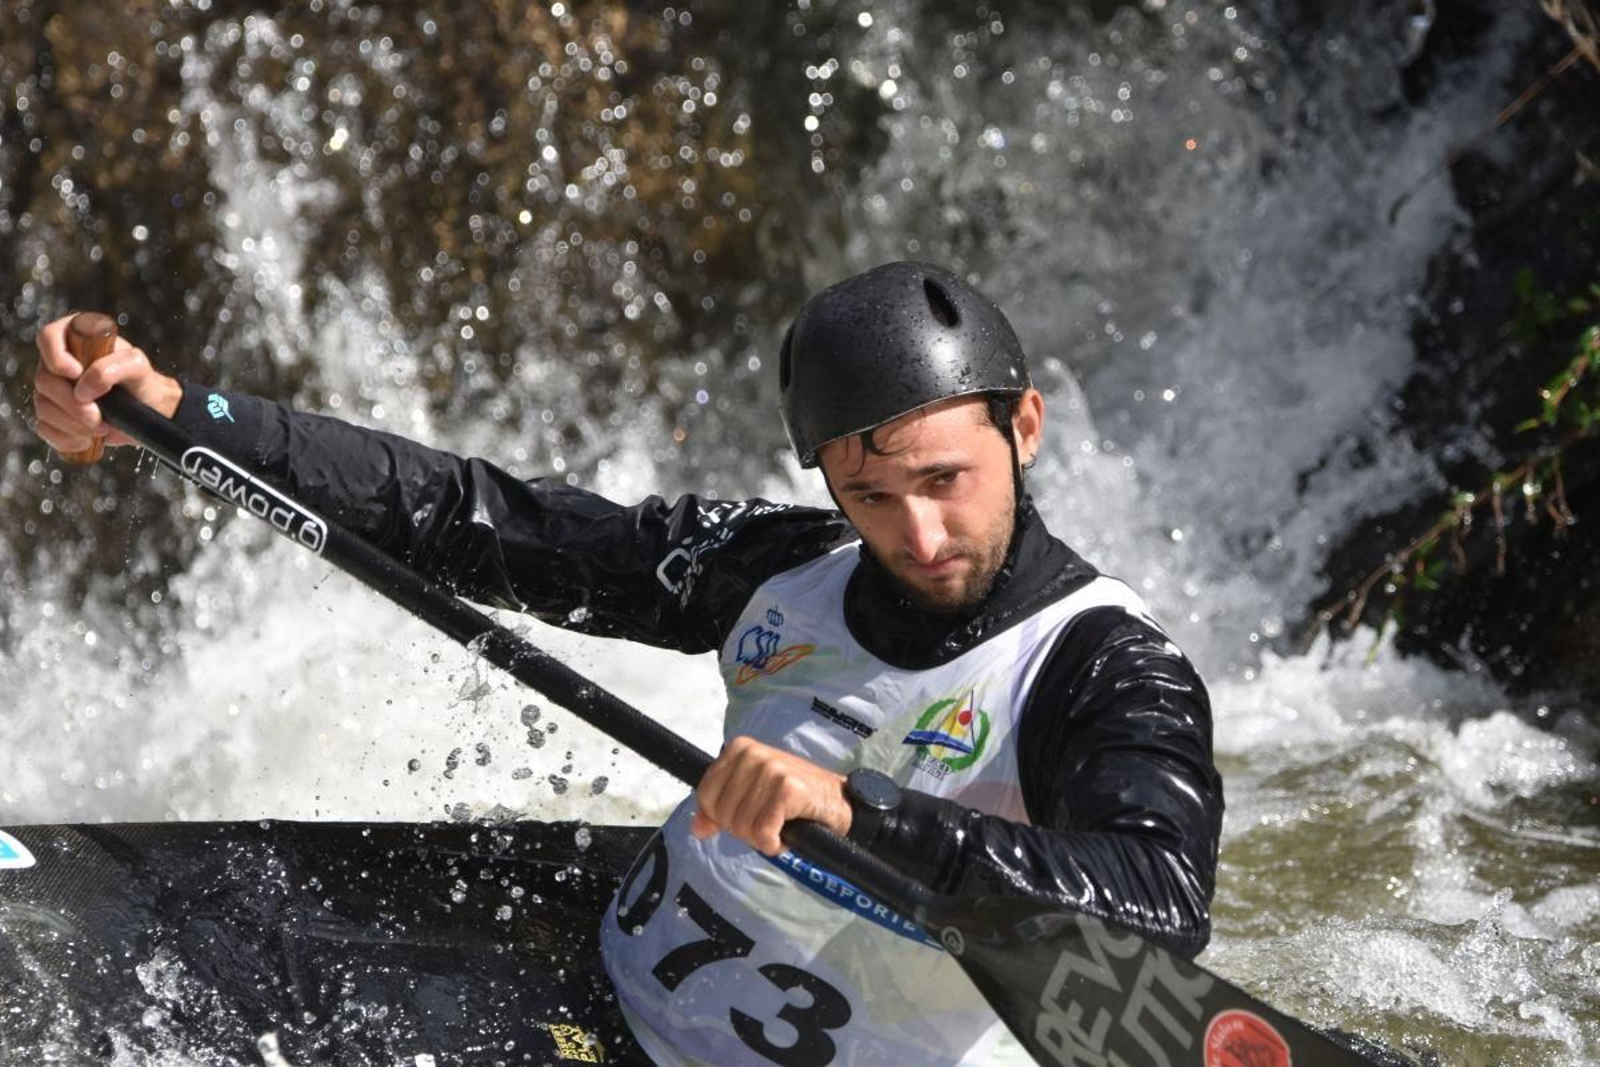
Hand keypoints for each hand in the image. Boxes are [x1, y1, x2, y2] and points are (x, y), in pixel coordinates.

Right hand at [32, 315, 181, 455]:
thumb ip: (112, 368)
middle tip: (97, 416)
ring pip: (43, 407)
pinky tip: (87, 441)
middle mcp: (58, 362)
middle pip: (44, 380)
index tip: (76, 374)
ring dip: (72, 424)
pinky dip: (66, 439)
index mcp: (76, 339)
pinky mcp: (54, 415)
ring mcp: (53, 390)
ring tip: (101, 428)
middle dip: (71, 403)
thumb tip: (83, 389)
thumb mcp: (137, 366)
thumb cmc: (142, 382)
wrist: (149, 411)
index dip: (56, 358)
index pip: (48, 337)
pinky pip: (45, 429)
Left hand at [691, 736, 852, 856]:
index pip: (705, 796)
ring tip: (780, 826)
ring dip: (761, 838)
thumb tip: (697, 828)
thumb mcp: (751, 797)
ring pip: (742, 826)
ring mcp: (771, 768)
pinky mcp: (788, 789)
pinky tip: (786, 835)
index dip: (723, 817)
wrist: (838, 802)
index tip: (748, 815)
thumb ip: (719, 810)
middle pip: (723, 814)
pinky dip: (774, 844)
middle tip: (768, 823)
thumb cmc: (794, 799)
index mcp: (738, 749)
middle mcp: (753, 753)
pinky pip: (763, 833)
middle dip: (744, 830)